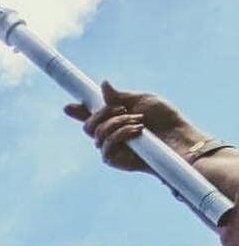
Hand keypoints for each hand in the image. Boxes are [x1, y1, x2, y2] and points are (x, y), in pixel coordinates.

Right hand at [63, 82, 205, 172]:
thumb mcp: (142, 101)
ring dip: (117, 123)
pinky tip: (137, 131)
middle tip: (121, 108)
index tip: (69, 106)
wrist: (177, 139)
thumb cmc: (164, 120)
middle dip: (101, 113)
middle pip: (88, 126)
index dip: (79, 111)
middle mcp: (110, 134)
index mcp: (115, 117)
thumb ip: (120, 97)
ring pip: (97, 134)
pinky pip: (105, 146)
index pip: (92, 115)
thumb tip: (103, 85)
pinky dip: (120, 134)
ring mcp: (111, 148)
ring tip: (139, 121)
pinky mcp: (115, 160)